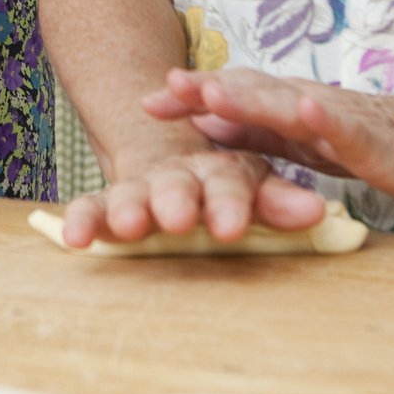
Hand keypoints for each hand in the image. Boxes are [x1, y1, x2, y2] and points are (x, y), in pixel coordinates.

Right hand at [60, 146, 326, 248]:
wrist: (167, 155)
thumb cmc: (220, 185)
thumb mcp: (253, 190)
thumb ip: (279, 203)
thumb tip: (319, 211)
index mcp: (220, 170)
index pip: (229, 184)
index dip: (229, 203)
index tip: (230, 228)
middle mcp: (177, 176)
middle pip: (177, 186)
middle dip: (176, 200)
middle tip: (178, 219)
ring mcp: (139, 189)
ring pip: (132, 195)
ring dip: (129, 209)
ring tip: (125, 227)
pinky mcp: (107, 205)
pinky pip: (90, 209)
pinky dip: (81, 220)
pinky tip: (74, 239)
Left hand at [145, 67, 393, 202]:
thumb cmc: (361, 140)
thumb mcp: (295, 139)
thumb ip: (252, 129)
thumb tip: (201, 119)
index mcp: (282, 105)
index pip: (229, 95)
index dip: (189, 97)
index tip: (145, 101)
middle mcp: (302, 101)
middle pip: (250, 90)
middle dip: (207, 89)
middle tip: (165, 87)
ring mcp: (336, 115)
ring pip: (287, 103)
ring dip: (250, 97)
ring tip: (214, 93)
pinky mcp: (370, 136)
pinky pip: (345, 126)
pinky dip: (326, 117)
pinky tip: (307, 109)